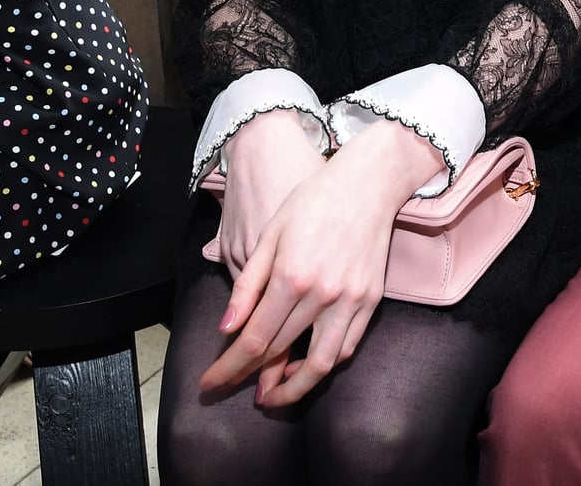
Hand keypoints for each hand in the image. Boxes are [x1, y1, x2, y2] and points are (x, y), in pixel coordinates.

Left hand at [201, 119, 443, 406]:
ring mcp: (351, 300)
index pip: (254, 339)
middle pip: (280, 353)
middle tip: (229, 388)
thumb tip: (226, 329)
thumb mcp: (269, 236)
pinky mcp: (371, 301)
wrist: (366, 184)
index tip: (210, 382)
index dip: (228, 367)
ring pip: (321, 364)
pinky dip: (324, 365)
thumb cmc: (312, 201)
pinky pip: (347, 347)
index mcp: (291, 277)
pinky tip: (305, 366)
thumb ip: (247, 285)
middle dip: (249, 377)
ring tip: (271, 396)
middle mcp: (323, 295)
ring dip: (293, 388)